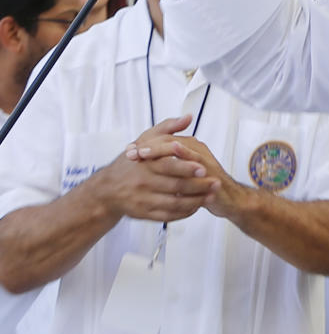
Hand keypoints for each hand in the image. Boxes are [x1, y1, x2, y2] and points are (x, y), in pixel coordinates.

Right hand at [97, 120, 218, 222]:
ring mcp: (144, 200)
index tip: (204, 168)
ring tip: (212, 196)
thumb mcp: (145, 140)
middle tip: (216, 183)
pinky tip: (196, 206)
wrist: (107, 190)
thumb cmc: (131, 163)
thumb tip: (188, 117)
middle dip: (198, 186)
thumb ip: (168, 127)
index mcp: (145, 164)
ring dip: (195, 201)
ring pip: (174, 204)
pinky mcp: (145, 214)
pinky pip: (168, 216)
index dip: (187, 167)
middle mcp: (144, 183)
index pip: (168, 165)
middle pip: (175, 186)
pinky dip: (184, 212)